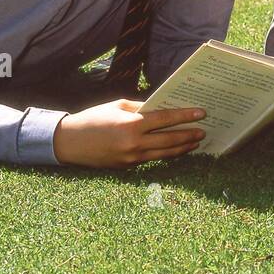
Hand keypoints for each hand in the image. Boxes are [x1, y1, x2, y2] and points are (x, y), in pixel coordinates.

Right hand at [53, 100, 206, 167]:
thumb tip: (162, 108)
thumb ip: (141, 108)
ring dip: (182, 148)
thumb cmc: (94, 119)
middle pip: (170, 140)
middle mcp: (134, 143)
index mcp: (132, 124)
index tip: (201, 113)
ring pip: (165, 154)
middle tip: (203, 131)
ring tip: (195, 142)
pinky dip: (167, 154)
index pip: (165, 119)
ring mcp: (132, 158)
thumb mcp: (117, 106)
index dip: (185, 116)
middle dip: (189, 135)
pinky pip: (153, 159)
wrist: (69, 143)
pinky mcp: (128, 167)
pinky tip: (176, 149)